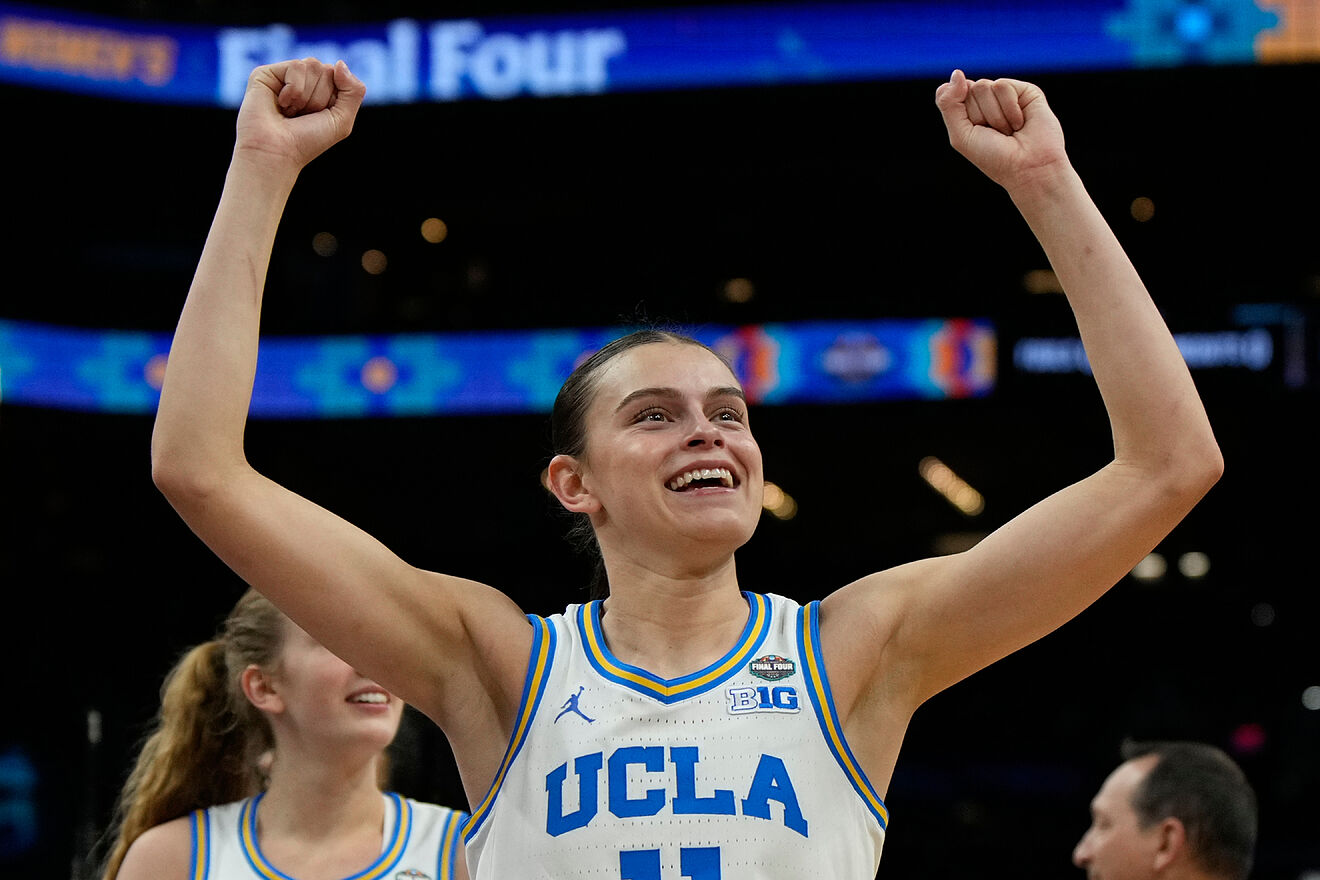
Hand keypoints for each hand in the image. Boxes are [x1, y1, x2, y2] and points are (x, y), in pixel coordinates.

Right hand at [234, 57, 365, 170]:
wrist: (278, 152)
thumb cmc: (308, 141)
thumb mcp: (342, 119)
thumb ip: (354, 91)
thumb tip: (339, 63)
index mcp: (321, 91)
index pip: (340, 76)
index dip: (333, 99)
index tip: (318, 117)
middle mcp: (302, 82)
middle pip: (327, 70)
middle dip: (319, 98)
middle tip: (302, 116)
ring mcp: (284, 76)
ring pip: (312, 65)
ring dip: (306, 96)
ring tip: (291, 111)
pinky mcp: (267, 73)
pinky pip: (296, 66)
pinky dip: (294, 90)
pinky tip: (281, 104)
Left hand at [934, 69, 1067, 190]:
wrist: (1028, 168)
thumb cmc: (994, 157)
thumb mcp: (961, 135)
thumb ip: (949, 104)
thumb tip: (957, 72)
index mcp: (967, 111)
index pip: (948, 93)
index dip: (959, 113)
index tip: (974, 131)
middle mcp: (985, 100)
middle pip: (967, 89)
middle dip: (978, 115)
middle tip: (995, 134)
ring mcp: (1005, 94)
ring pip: (983, 86)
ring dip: (994, 115)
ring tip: (1009, 130)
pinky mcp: (1024, 90)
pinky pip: (1002, 86)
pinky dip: (1009, 109)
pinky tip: (1020, 122)